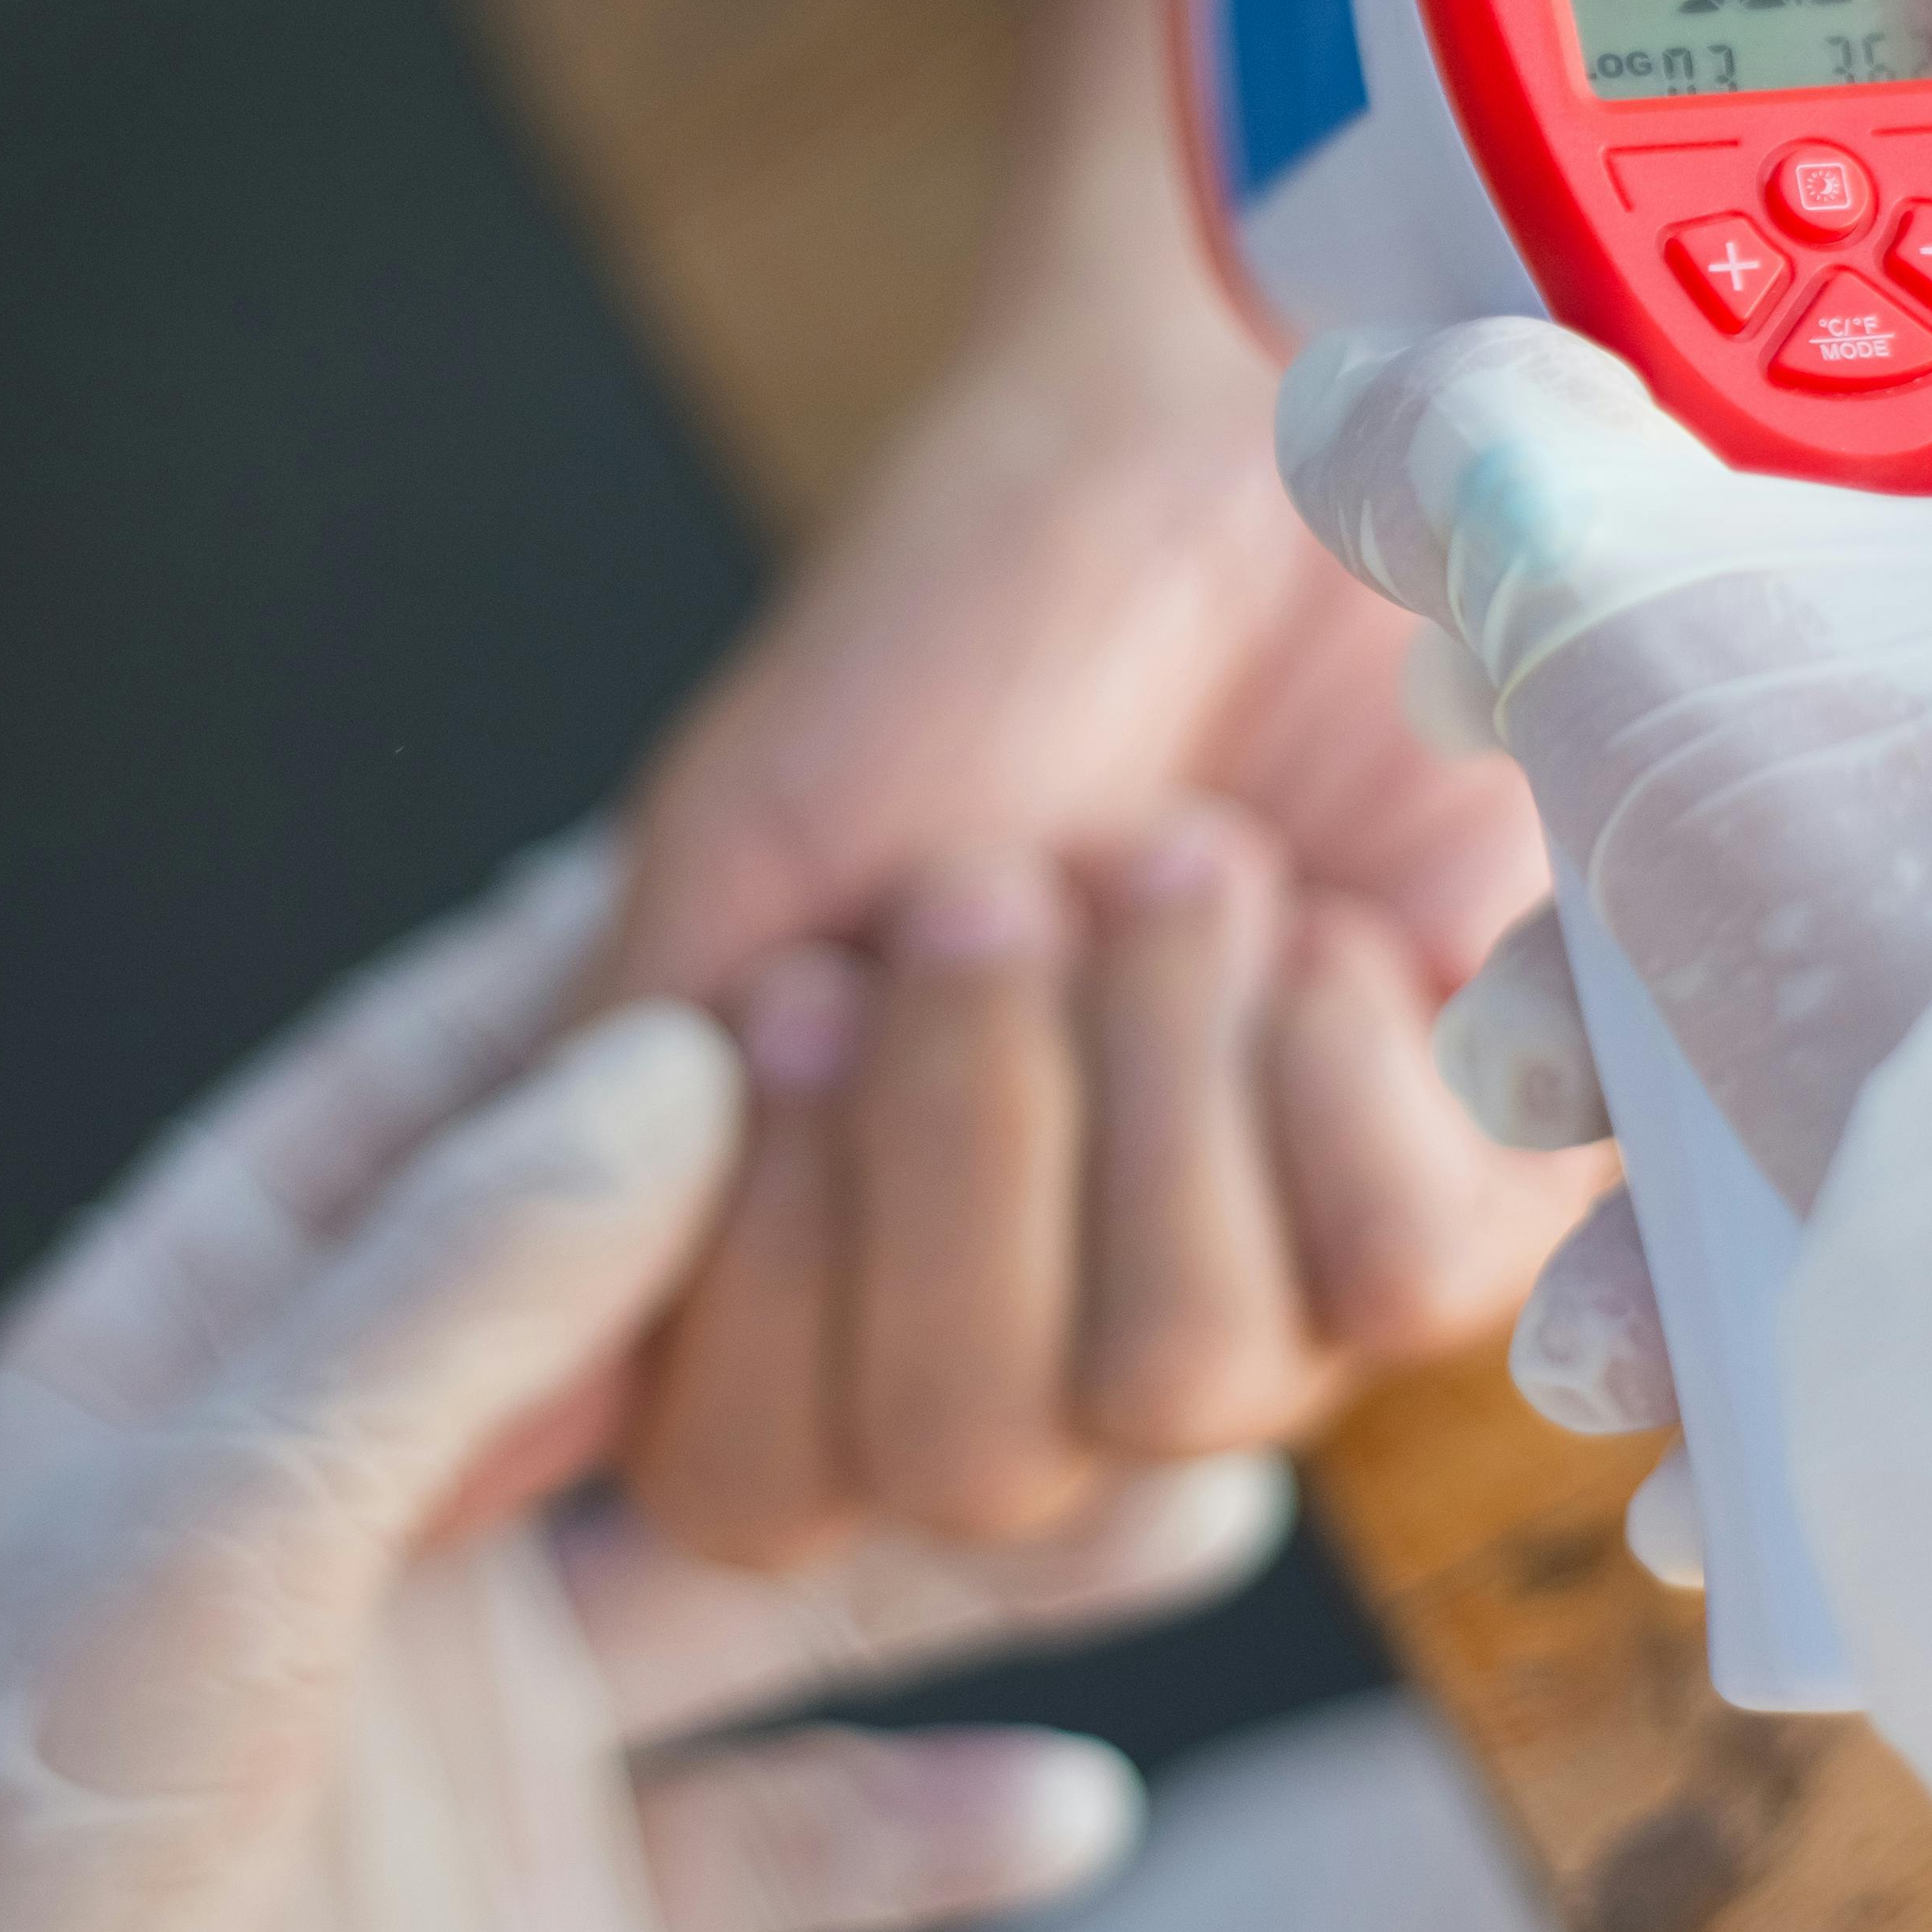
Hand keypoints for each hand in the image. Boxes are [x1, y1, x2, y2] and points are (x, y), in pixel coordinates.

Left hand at [0, 841, 1284, 1931]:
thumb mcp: (207, 1546)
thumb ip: (448, 1304)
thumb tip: (668, 1056)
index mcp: (200, 1367)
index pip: (434, 1105)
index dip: (623, 982)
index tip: (841, 869)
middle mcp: (344, 1516)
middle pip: (657, 1338)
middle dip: (872, 1255)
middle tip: (1101, 1148)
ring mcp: (450, 1725)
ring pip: (763, 1583)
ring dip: (968, 1546)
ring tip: (1192, 1483)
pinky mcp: (527, 1929)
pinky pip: (767, 1848)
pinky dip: (920, 1831)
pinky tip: (1071, 1802)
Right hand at [601, 255, 1588, 1562]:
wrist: (1230, 443)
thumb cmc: (966, 635)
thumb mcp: (742, 868)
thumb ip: (606, 1149)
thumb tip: (464, 1458)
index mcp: (827, 1279)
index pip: (754, 1487)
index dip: (772, 1269)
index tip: (801, 991)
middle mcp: (1039, 1339)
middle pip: (970, 1458)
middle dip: (968, 1137)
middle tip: (992, 887)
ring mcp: (1259, 1292)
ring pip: (1185, 1386)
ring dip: (1153, 1073)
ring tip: (1164, 863)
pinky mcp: (1467, 1206)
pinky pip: (1395, 1286)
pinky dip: (1322, 1070)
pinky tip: (1307, 924)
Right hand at [1273, 320, 1931, 1569]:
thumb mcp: (1656, 616)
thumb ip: (1488, 467)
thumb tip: (1374, 404)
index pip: (1870, 444)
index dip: (1625, 551)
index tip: (1485, 694)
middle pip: (1842, 774)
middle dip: (1608, 964)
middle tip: (1526, 1059)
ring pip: (1901, 1026)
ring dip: (1671, 1191)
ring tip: (1601, 1337)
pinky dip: (1839, 1310)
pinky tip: (1714, 1454)